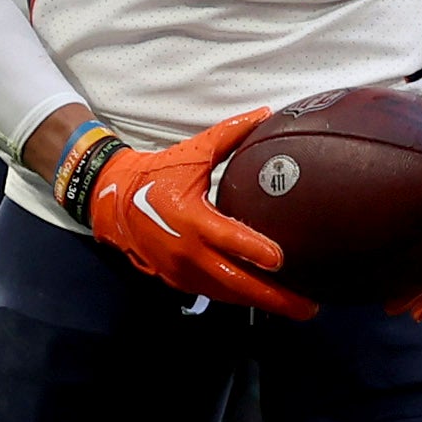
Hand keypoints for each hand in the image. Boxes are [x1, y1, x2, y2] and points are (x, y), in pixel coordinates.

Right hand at [71, 113, 309, 322]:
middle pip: (236, 282)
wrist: (113, 200)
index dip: (255, 251)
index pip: (228, 239)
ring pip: (228, 295)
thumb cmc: (158, 174)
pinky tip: (264, 299)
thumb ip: (230, 134)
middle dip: (273, 296)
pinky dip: (241, 298)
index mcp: (192, 218)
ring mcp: (182, 271)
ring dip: (262, 303)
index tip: (281, 260)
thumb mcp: (193, 153)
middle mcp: (187, 251)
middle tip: (308, 306)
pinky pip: (215, 294)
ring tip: (297, 308)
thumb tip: (265, 113)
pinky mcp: (178, 282)